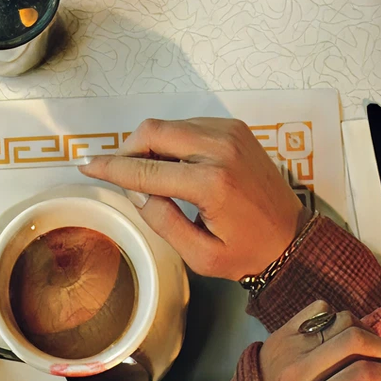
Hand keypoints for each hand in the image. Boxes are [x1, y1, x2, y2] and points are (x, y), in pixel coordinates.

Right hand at [78, 117, 306, 279]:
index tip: (87, 166)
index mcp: (211, 183)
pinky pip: (188, 125)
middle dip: (127, 149)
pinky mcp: (235, 129)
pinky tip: (174, 167)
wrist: (293, 239)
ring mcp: (230, 134)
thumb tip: (135, 191)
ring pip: (169, 125)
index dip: (112, 168)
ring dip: (149, 145)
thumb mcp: (200, 254)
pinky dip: (172, 141)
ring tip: (150, 177)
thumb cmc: (248, 253)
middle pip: (153, 131)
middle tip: (119, 173)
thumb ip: (162, 221)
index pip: (146, 170)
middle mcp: (221, 149)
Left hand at [259, 301, 380, 380]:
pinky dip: (342, 320)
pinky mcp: (281, 332)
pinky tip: (345, 344)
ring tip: (373, 359)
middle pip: (357, 341)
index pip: (364, 377)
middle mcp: (294, 375)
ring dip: (370, 336)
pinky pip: (322, 308)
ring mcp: (286, 348)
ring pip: (343, 320)